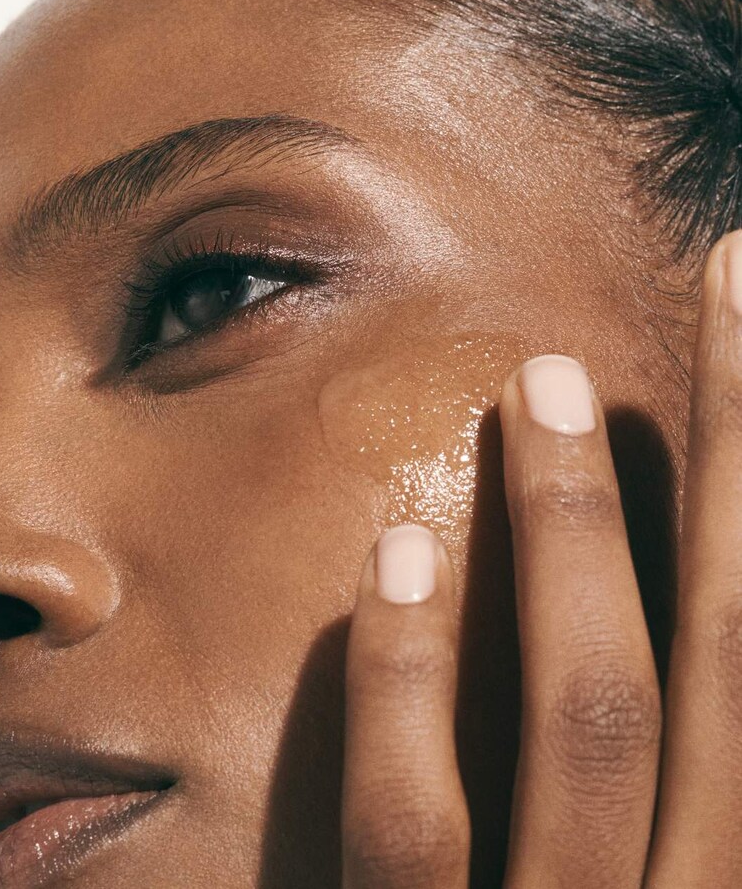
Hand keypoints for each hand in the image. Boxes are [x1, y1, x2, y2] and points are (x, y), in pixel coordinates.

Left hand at [340, 230, 741, 887]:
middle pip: (728, 644)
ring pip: (593, 714)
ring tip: (540, 385)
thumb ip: (677, 762)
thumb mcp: (662, 859)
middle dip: (731, 451)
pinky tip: (398, 554)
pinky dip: (409, 679)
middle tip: (719, 279)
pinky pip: (414, 823)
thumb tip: (680, 616)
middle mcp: (699, 888)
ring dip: (571, 532)